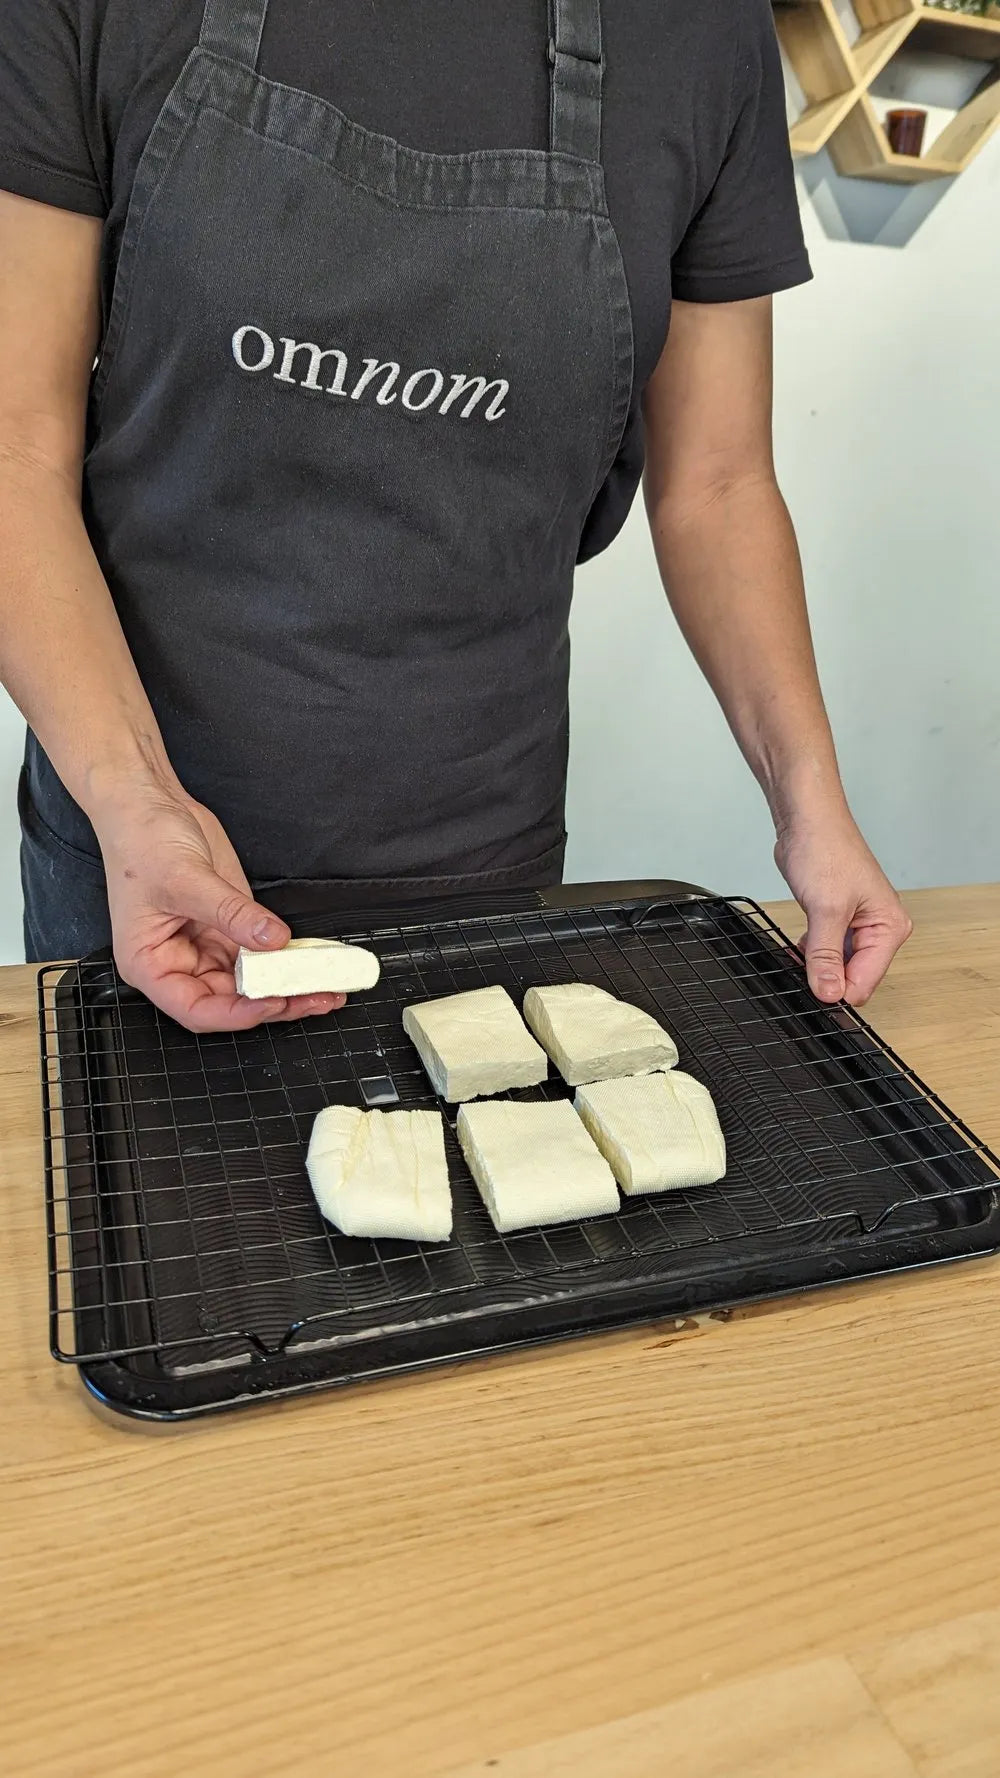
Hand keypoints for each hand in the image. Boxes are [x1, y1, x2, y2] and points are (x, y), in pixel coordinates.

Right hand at [92, 781, 344, 1032]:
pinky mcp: (229, 927)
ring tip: (325, 984)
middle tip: (316, 996)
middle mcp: (178, 963)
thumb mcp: (186, 879)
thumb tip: (272, 939)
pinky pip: (261, 952)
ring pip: (251, 982)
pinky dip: (286, 958)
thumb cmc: (141, 842)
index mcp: (151, 964)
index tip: (274, 1002)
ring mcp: (206, 946)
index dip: (238, 1014)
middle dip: (275, 1002)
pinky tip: (312, 958)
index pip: (198, 1010)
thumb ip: (232, 913)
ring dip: (288, 984)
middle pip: (231, 1001)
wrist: (149, 803)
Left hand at [774, 806, 912, 1006]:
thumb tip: (830, 992)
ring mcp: (858, 924)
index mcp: (889, 927)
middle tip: (800, 974)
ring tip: (796, 958)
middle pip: (854, 977)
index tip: (811, 993)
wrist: (807, 820)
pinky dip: (811, 955)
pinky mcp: (837, 918)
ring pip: (838, 965)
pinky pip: (827, 950)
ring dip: (817, 967)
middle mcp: (879, 928)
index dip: (837, 991)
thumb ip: (826, 956)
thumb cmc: (826, 849)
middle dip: (827, 979)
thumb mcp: (826, 910)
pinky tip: (795, 951)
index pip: (866, 982)